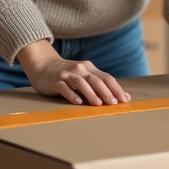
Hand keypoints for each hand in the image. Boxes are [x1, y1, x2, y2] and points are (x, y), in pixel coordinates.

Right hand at [15, 40, 129, 105]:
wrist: (43, 65)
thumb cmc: (67, 74)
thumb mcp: (83, 76)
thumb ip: (97, 84)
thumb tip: (117, 97)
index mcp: (89, 68)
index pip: (106, 77)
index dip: (116, 88)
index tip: (125, 99)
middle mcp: (79, 69)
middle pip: (95, 80)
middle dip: (106, 91)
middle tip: (114, 103)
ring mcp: (66, 74)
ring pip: (80, 83)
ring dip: (90, 93)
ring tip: (98, 103)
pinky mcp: (55, 80)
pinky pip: (63, 87)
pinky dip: (71, 94)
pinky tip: (77, 102)